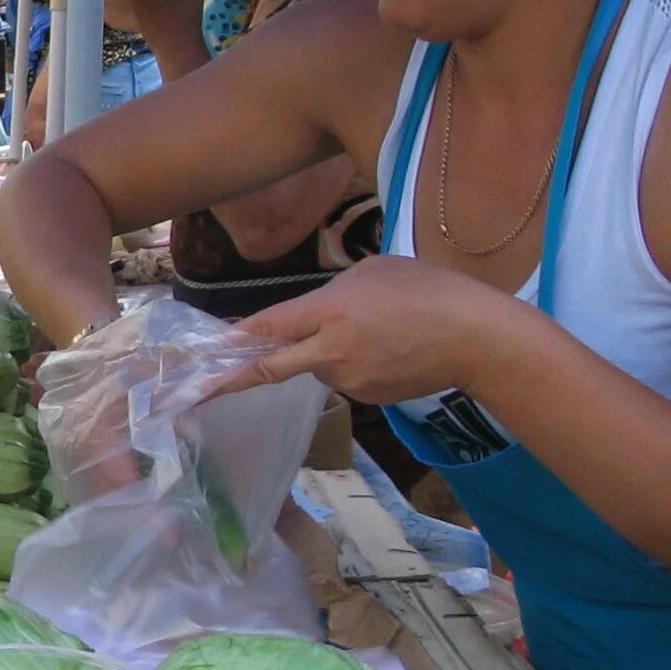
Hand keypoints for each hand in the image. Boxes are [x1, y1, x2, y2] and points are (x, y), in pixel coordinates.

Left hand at [222, 255, 529, 404]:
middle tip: (191, 394)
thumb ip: (331, 293)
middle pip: (269, 368)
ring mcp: (349, 380)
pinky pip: (342, 377)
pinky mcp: (367, 398)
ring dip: (320, 351)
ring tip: (373, 328)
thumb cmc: (430, 290)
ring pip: (313, 366)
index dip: (229, 343)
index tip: (196, 356)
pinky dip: (349, 362)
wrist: (479, 339)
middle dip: (227, 381)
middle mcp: (331, 351)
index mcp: (330, 312)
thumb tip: (312, 310)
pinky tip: (387, 347)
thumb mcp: (373, 271)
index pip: (266, 329)